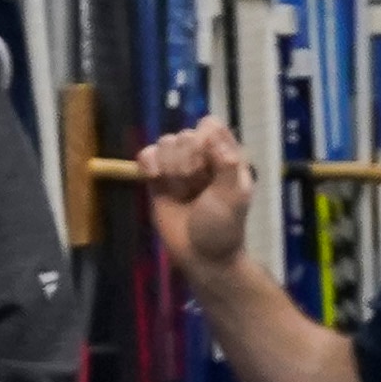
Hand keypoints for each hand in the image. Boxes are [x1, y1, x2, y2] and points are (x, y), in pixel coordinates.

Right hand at [139, 119, 259, 280]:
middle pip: (184, 135)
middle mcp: (202, 155)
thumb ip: (227, 163)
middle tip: (197, 191)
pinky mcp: (156, 176)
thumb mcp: (234, 197)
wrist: (200, 256)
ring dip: (171, 171)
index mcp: (226, 155)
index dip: (204, 142)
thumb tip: (211, 131)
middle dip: (188, 165)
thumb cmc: (222, 228)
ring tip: (182, 194)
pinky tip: (156, 180)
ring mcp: (177, 164)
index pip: (210, 125)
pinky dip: (148, 165)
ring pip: (164, 143)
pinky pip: (145, 154)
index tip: (209, 167)